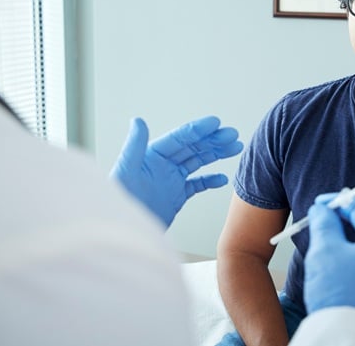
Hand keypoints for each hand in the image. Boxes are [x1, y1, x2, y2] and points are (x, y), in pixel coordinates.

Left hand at [110, 116, 242, 226]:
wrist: (124, 233)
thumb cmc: (119, 202)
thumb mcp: (125, 172)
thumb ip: (134, 146)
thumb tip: (137, 120)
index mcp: (152, 156)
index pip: (180, 138)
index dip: (198, 130)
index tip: (216, 123)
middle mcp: (162, 165)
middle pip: (193, 147)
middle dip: (213, 140)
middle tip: (232, 135)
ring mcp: (170, 181)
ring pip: (197, 162)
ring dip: (216, 154)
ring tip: (235, 148)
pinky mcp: (175, 197)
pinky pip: (197, 185)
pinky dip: (210, 180)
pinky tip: (223, 178)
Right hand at [303, 194, 354, 332]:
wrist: (352, 338)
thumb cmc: (342, 295)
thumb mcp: (326, 251)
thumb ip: (325, 223)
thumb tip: (323, 210)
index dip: (338, 202)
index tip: (321, 203)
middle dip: (350, 220)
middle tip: (327, 218)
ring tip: (334, 241)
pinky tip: (348, 263)